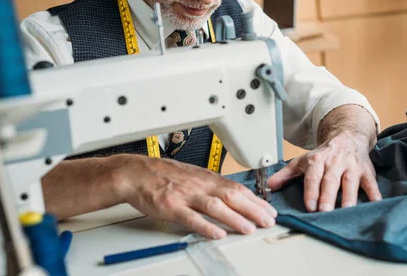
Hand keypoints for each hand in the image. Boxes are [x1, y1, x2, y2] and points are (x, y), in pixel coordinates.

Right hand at [116, 155, 277, 238]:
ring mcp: (186, 195)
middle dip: (253, 209)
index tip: (269, 210)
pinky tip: (217, 233)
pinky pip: (191, 217)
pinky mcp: (171, 206)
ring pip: (215, 206)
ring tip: (249, 228)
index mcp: (208, 178)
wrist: (137, 173)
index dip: (256, 200)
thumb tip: (235, 195)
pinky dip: (205, 226)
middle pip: (232, 196)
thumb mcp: (195, 176)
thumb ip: (213, 186)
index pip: (238, 188)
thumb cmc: (165, 175)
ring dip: (234, 218)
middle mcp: (200, 185)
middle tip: (268, 221)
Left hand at [267, 130, 381, 211]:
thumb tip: (270, 185)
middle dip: (328, 195)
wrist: (347, 137)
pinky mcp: (366, 171)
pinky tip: (375, 203)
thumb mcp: (303, 160)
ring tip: (346, 211)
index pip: (313, 177)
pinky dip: (374, 193)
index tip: (309, 205)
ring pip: (350, 183)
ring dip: (348, 197)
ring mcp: (352, 167)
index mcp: (318, 160)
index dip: (311, 191)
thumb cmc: (324, 154)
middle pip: (331, 180)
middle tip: (324, 210)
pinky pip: (371, 183)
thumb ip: (286, 174)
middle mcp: (335, 163)